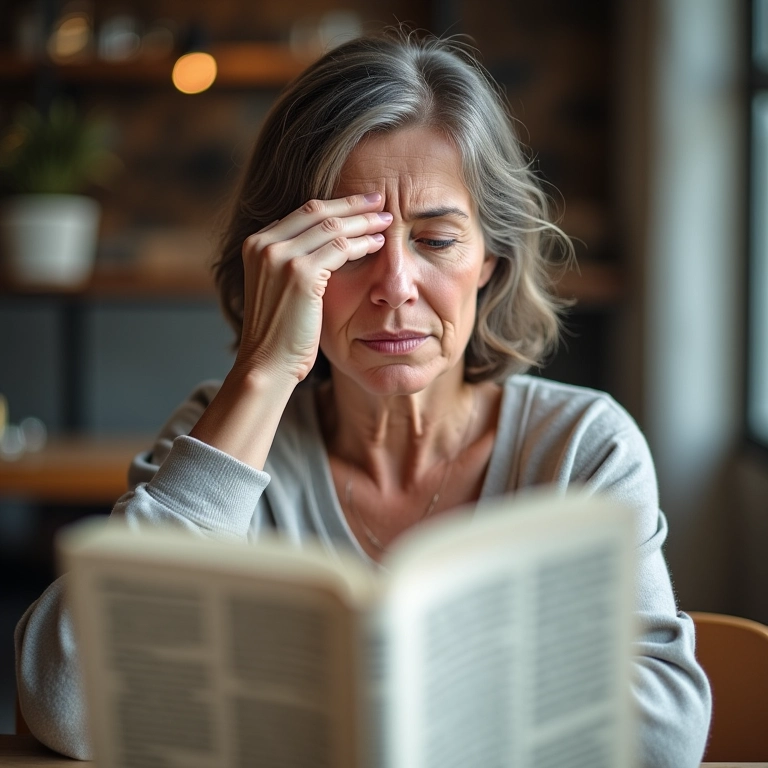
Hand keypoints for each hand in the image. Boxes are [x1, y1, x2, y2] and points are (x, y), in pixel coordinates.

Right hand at [234, 192, 390, 382]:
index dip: (335, 206)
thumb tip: (325, 242)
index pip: (302, 213)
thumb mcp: (280, 288)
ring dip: (363, 222)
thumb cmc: (280, 334)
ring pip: (332, 227)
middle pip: (317, 212)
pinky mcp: (299, 273)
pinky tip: (379, 243)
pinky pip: (340, 248)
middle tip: (379, 199)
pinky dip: (362, 243)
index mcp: (256, 244)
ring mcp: (280, 257)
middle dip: (352, 204)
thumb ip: (294, 261)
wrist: (267, 364)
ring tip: (386, 220)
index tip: (359, 204)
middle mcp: (264, 244)